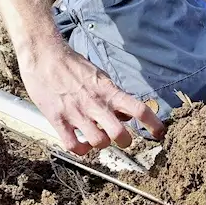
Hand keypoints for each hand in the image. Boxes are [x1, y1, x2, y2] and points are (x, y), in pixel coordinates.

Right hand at [16, 39, 164, 153]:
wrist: (44, 54)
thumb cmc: (73, 65)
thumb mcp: (100, 77)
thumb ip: (114, 96)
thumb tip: (127, 115)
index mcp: (109, 91)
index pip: (139, 109)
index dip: (154, 124)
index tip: (160, 133)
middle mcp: (96, 104)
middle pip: (121, 133)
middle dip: (126, 141)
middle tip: (122, 139)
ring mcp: (77, 113)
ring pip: (99, 143)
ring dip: (102, 145)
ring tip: (97, 138)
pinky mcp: (57, 119)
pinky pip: (73, 145)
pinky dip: (81, 150)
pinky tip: (81, 144)